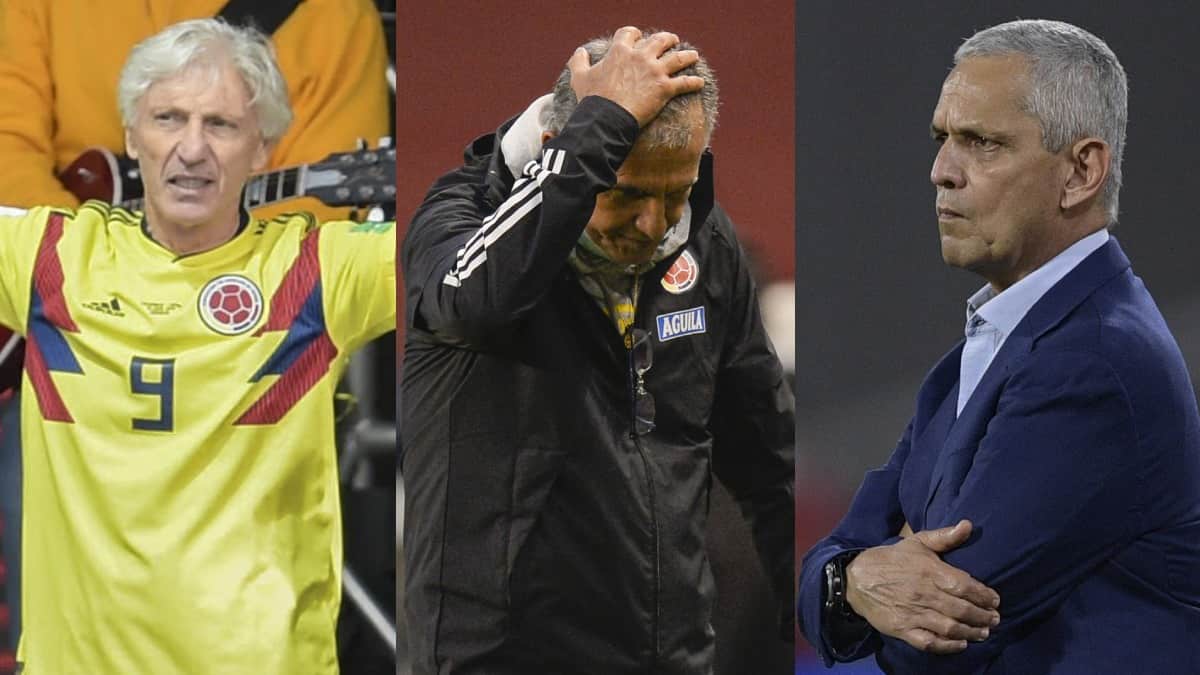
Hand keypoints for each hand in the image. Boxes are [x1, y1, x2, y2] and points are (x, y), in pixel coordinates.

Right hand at [567, 26, 704, 126]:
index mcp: (620, 51)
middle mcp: (640, 56)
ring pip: (678, 58)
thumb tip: (580, 52)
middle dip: (668, 39)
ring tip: (693, 56)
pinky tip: (700, 82)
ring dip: (687, 56)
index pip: (630, 33)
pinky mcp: (665, 88)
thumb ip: (579, 62)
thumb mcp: (580, 77)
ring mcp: (655, 71)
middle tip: (673, 41)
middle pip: (660, 40)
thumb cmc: (592, 99)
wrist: (606, 119)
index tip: (638, 37)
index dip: (634, 34)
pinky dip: (694, 82)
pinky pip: (685, 83)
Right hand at [845, 519, 1000, 653]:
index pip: (964, 586)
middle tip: (994, 619)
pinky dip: (947, 645)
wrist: (857, 579)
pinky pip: (929, 641)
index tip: (996, 600)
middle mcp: (924, 594)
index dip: (984, 595)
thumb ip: (944, 536)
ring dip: (971, 631)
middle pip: (961, 609)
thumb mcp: (916, 542)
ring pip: (949, 627)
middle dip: (983, 616)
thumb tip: (968, 525)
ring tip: (983, 632)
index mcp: (929, 571)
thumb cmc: (891, 559)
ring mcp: (913, 613)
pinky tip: (960, 643)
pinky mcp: (903, 629)